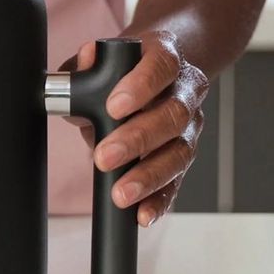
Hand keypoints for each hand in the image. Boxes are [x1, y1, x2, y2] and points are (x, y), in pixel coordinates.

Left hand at [66, 31, 208, 226]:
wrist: (156, 69)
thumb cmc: (124, 68)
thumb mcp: (101, 60)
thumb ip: (85, 64)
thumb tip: (84, 61)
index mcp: (165, 58)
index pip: (161, 67)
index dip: (141, 86)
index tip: (114, 106)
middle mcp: (185, 91)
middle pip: (173, 115)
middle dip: (138, 139)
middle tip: (104, 156)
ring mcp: (189, 126)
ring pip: (180, 152)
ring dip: (149, 175)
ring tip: (121, 193)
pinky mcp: (183, 156)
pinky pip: (178, 181)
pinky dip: (161, 199)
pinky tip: (143, 214)